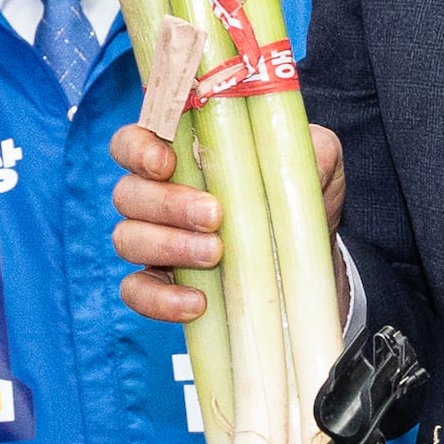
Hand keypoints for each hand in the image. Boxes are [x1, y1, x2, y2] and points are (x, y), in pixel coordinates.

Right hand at [115, 121, 347, 329]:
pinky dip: (160, 299)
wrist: (307, 258)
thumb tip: (307, 151)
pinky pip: (137, 291)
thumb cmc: (296, 196)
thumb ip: (312, 148)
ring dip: (168, 246)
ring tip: (215, 254)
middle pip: (128, 193)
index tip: (166, 162)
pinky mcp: (160, 284)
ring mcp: (153, 241)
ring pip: (127, 239)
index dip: (137, 148)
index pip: (131, 142)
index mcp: (179, 153)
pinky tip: (198, 302)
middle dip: (167, 204)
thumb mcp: (316, 161)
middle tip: (215, 215)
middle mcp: (156, 195)